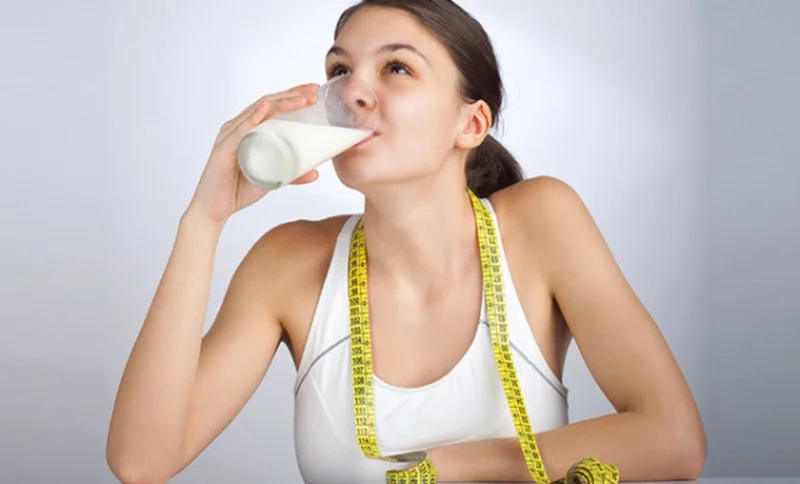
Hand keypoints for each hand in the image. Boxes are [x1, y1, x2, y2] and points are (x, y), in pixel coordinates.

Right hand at [186, 84, 320, 224]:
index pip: (273, 106)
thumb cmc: (239, 189)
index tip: (315, 92)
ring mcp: (230, 136)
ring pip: (257, 112)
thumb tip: (316, 173)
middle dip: (292, 94)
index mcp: (249, 129)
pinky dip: (253, 118)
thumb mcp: (273, 179)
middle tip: (314, 91)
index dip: (293, 95)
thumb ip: (293, 175)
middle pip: (268, 103)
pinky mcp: (223, 149)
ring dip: (281, 103)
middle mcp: (238, 127)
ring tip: (301, 99)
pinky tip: (265, 109)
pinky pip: (239, 130)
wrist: (216, 210)